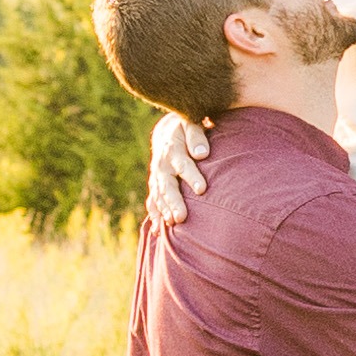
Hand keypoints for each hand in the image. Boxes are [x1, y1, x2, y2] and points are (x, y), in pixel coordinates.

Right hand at [144, 112, 208, 229]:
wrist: (167, 132)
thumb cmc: (185, 128)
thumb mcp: (190, 124)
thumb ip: (196, 137)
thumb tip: (202, 153)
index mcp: (172, 150)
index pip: (183, 164)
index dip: (192, 176)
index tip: (202, 189)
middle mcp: (162, 166)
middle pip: (167, 186)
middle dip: (174, 202)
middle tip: (181, 217)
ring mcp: (157, 177)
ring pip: (158, 196)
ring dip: (164, 211)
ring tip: (173, 225)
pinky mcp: (156, 186)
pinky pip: (153, 202)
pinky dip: (154, 216)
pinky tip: (158, 231)